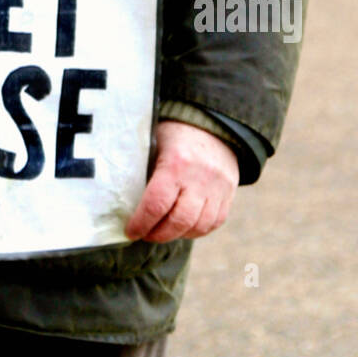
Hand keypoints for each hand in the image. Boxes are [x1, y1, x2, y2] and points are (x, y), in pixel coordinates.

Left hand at [125, 119, 238, 243]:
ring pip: (199, 226)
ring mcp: (218, 187)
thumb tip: (127, 201)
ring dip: (177, 235)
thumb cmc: (175, 132)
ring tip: (162, 232)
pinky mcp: (229, 193)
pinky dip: (197, 230)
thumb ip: (145, 170)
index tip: (130, 231)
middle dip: (158, 234)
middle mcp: (200, 178)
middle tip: (145, 234)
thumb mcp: (155, 142)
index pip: (156, 204)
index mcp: (177, 163)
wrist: (213, 122)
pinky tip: (183, 228)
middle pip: (179, 221)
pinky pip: (214, 222)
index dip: (141, 223)